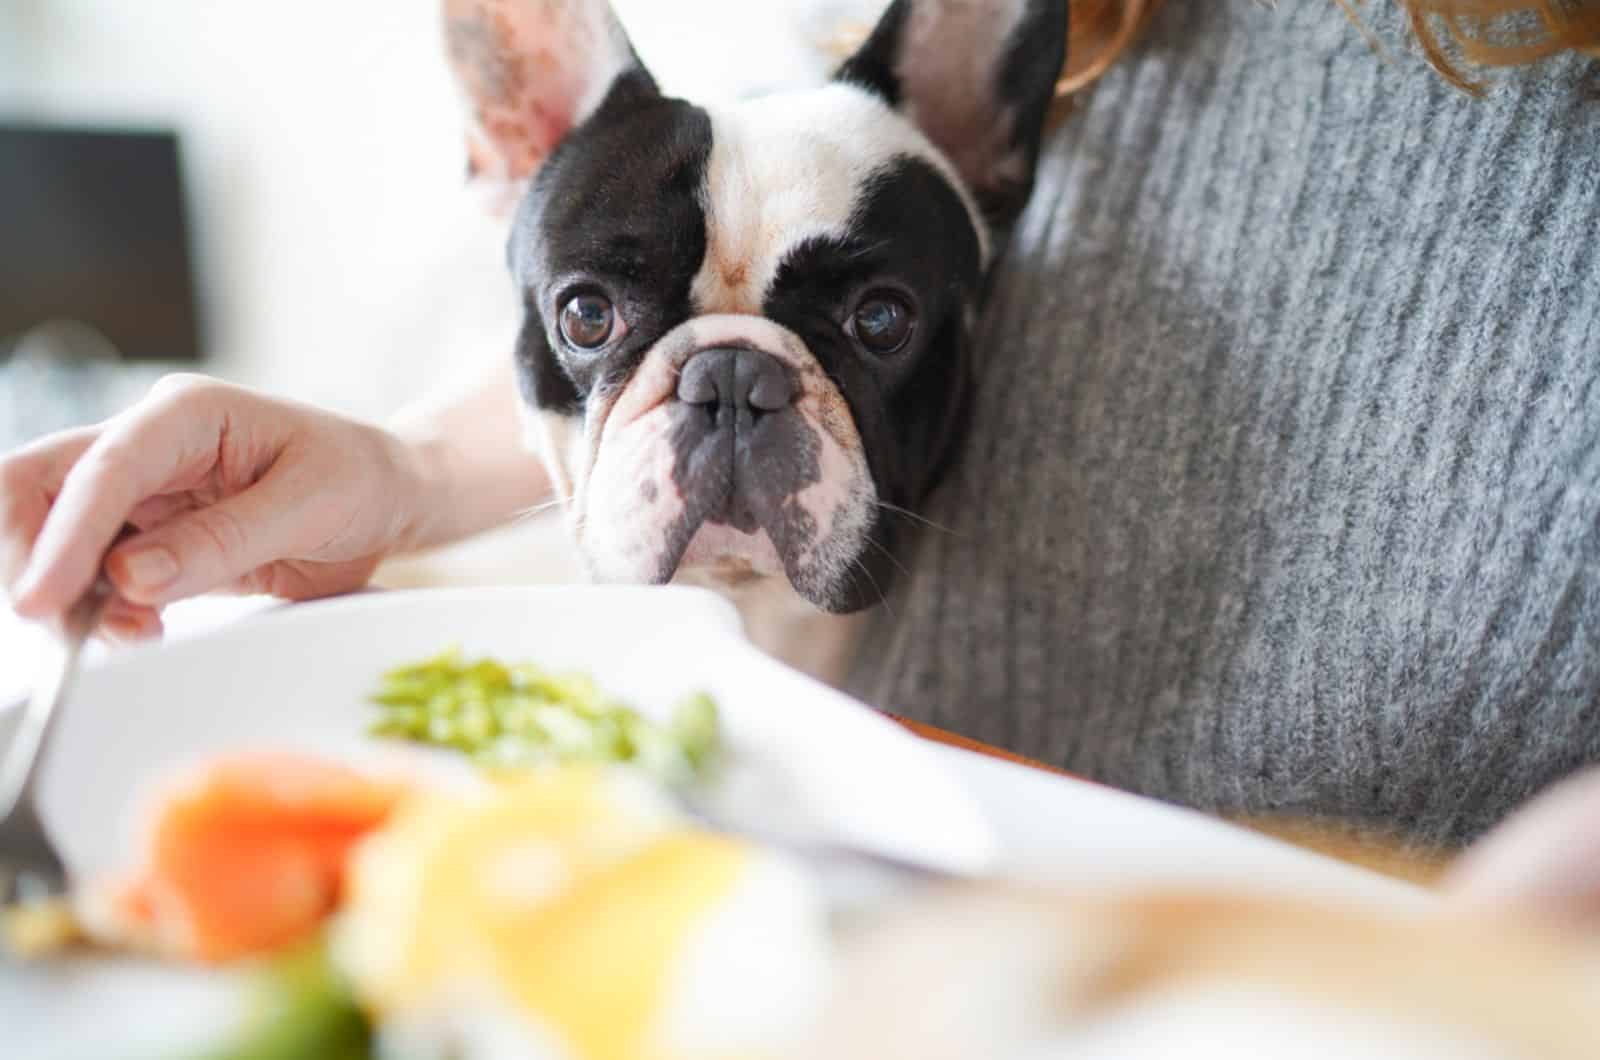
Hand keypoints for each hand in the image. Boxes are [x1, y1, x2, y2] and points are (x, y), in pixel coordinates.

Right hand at [1, 374, 425, 638]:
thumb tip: (130, 577)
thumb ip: (222, 540)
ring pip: (59, 533)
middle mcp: (151, 442)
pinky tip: (139, 628)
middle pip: (43, 485)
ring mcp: (144, 488)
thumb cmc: (359, 479)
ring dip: (68, 591)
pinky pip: (97, 570)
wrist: (388, 495)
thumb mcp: (309, 507)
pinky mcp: (150, 533)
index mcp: (188, 414)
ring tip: (129, 631)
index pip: (105, 469)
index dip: (63, 537)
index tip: (40, 599)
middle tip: (55, 623)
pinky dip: (100, 607)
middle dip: (33, 553)